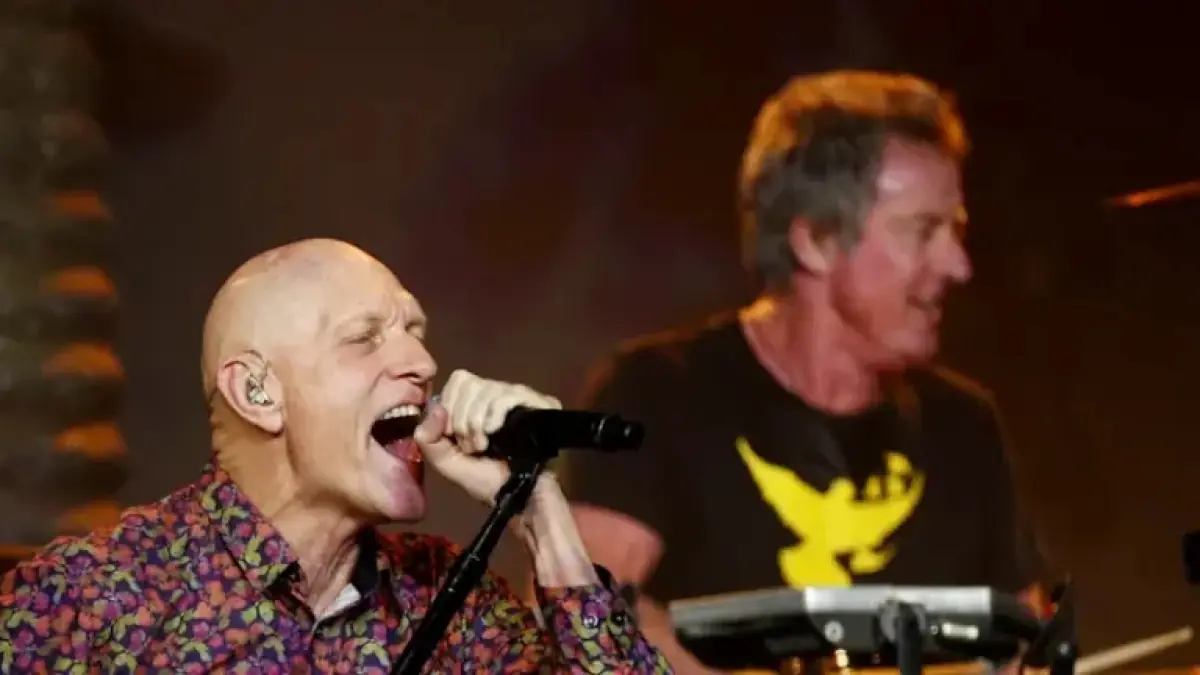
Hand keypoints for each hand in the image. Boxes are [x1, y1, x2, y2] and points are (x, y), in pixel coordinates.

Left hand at [413, 369, 596, 586]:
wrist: (519, 499)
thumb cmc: (486, 481)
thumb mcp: (446, 462)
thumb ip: (427, 437)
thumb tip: (436, 408)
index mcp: (476, 401)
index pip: (458, 380)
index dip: (450, 407)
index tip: (454, 437)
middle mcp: (499, 393)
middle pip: (468, 382)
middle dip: (462, 419)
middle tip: (472, 446)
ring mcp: (521, 396)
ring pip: (487, 388)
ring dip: (477, 423)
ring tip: (484, 447)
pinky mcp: (541, 403)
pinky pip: (510, 395)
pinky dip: (495, 415)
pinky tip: (496, 434)